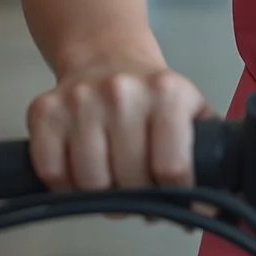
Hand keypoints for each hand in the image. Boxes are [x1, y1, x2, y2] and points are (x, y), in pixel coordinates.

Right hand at [27, 59, 210, 193]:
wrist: (105, 54)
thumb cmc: (152, 93)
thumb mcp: (192, 108)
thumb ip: (208, 150)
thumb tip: (211, 202)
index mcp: (166, 93)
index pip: (172, 168)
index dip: (175, 196)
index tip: (175, 200)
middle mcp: (121, 92)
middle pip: (129, 182)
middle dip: (137, 198)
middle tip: (138, 192)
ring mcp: (79, 100)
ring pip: (91, 184)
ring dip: (102, 196)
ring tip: (111, 182)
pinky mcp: (44, 110)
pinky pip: (52, 173)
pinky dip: (66, 186)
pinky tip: (80, 174)